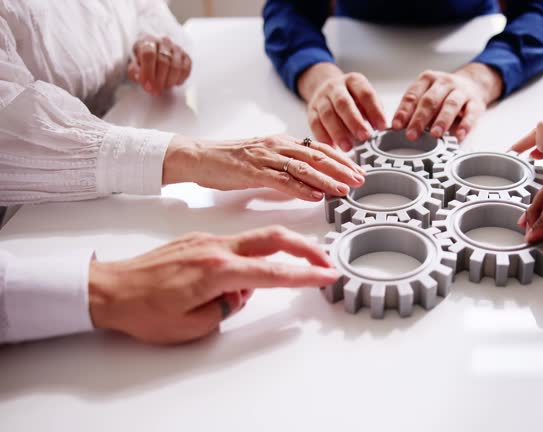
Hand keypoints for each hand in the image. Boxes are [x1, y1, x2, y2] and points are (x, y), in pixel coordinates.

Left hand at [88, 226, 339, 343]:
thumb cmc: (143, 310)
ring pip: (253, 241)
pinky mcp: (198, 239)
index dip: (305, 275)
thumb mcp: (192, 326)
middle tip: (324, 260)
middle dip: (304, 247)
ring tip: (245, 292)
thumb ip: (227, 308)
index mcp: (218, 270)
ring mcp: (207, 239)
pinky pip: (232, 246)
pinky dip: (243, 260)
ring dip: (269, 258)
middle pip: (273, 238)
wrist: (108, 289)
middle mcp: (216, 248)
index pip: (273, 272)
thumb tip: (240, 294)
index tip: (327, 275)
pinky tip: (228, 282)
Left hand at [128, 35, 191, 95]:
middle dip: (159, 80)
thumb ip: (134, 72)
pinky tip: (173, 83)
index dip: (148, 72)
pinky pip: (186, 69)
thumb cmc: (142, 63)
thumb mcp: (133, 67)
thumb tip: (140, 77)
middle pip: (163, 61)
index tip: (148, 86)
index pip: (149, 54)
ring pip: (176, 66)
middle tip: (155, 91)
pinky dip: (180, 79)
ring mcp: (177, 49)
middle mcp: (163, 42)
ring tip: (163, 88)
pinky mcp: (186, 57)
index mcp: (147, 41)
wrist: (154, 59)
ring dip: (169, 81)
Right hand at [162, 134, 366, 200]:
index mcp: (282, 142)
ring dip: (326, 179)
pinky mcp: (252, 171)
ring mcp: (265, 158)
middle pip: (316, 156)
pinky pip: (281, 180)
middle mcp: (277, 146)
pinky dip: (300, 188)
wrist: (198, 156)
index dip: (341, 159)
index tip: (357, 170)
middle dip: (341, 169)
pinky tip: (314, 196)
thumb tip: (310, 179)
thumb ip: (287, 166)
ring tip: (343, 190)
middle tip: (359, 180)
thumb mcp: (265, 159)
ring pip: (302, 167)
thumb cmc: (229, 160)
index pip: (318, 149)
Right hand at [298, 63, 386, 150]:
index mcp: (353, 81)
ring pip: (327, 115)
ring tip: (348, 147)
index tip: (381, 126)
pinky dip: (323, 137)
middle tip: (364, 137)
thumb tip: (382, 128)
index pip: (365, 94)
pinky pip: (315, 124)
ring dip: (338, 132)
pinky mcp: (311, 111)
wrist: (326, 88)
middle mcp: (335, 87)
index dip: (374, 110)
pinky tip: (332, 147)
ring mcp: (321, 98)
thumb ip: (373, 111)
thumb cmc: (352, 98)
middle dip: (354, 121)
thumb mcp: (365, 98)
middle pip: (343, 103)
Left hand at [392, 63, 501, 141]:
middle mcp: (444, 82)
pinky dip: (465, 125)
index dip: (404, 111)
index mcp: (428, 79)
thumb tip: (400, 128)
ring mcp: (461, 91)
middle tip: (412, 134)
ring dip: (442, 121)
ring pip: (450, 105)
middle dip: (420, 119)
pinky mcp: (476, 102)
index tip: (397, 126)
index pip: (413, 95)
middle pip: (430, 100)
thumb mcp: (427, 95)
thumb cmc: (444, 93)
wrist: (473, 83)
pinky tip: (459, 134)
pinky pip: (471, 113)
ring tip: (435, 134)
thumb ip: (415, 109)